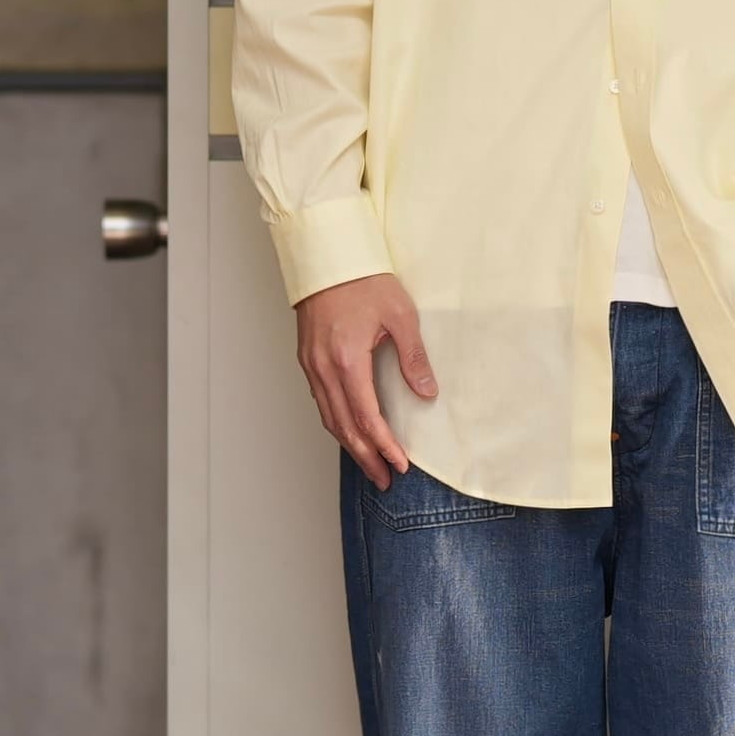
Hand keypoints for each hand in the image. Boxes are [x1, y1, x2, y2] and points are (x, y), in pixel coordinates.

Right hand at [294, 273, 438, 489]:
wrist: (327, 256)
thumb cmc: (363, 279)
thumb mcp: (400, 314)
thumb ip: (413, 357)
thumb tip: (427, 392)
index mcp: (347, 360)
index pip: (366, 416)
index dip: (384, 445)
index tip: (399, 463)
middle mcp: (323, 368)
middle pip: (343, 427)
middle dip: (366, 456)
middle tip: (383, 479)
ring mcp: (311, 365)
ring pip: (328, 417)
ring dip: (349, 445)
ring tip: (369, 464)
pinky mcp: (307, 358)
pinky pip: (321, 401)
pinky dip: (336, 423)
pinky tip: (349, 430)